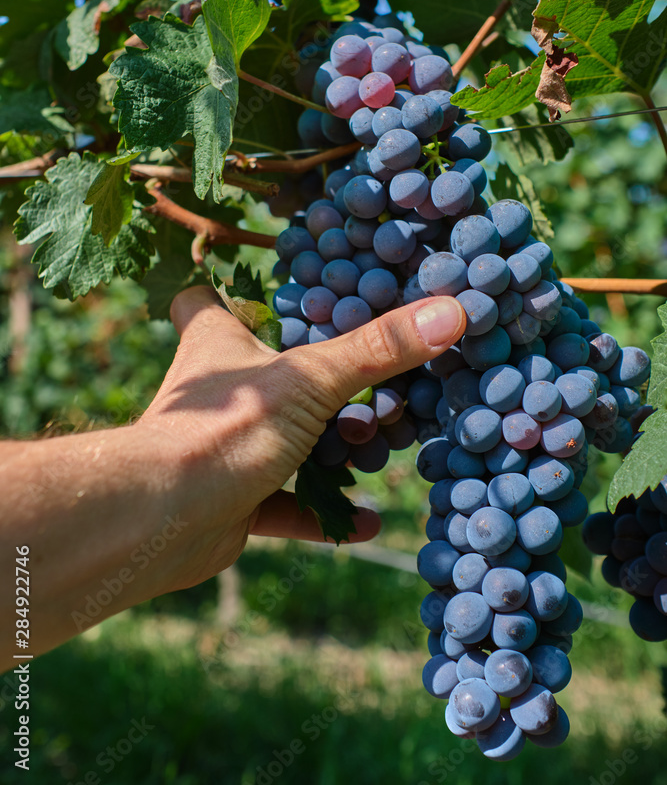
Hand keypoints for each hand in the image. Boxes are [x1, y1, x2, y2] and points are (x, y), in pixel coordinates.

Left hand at [135, 286, 464, 592]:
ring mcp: (224, 447)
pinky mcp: (232, 499)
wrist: (163, 520)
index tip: (268, 294)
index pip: (204, 301)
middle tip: (367, 385)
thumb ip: (379, 349)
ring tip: (375, 448)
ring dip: (326, 450)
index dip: (226, 293)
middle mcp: (217, 392)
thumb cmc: (225, 428)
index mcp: (218, 342)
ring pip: (280, 441)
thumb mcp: (311, 378)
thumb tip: (453, 310)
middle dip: (312, 383)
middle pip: (261, 374)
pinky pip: (285, 505)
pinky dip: (323, 512)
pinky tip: (368, 521)